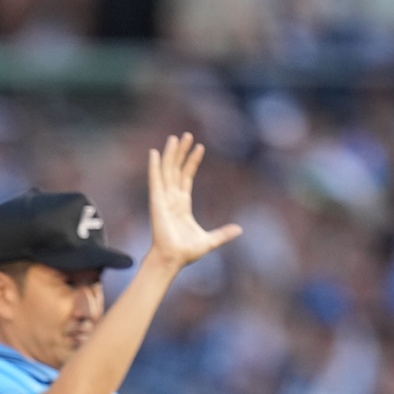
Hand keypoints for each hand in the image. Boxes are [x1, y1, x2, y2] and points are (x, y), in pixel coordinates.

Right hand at [145, 132, 240, 270]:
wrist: (173, 258)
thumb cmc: (187, 252)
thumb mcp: (210, 240)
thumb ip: (223, 234)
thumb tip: (240, 230)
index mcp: (182, 205)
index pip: (186, 178)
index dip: (192, 162)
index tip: (199, 147)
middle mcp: (171, 199)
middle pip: (176, 170)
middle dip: (181, 152)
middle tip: (186, 135)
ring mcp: (163, 199)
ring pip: (167, 171)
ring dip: (170, 154)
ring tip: (175, 138)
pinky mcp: (156, 201)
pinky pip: (155, 180)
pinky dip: (154, 166)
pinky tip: (154, 153)